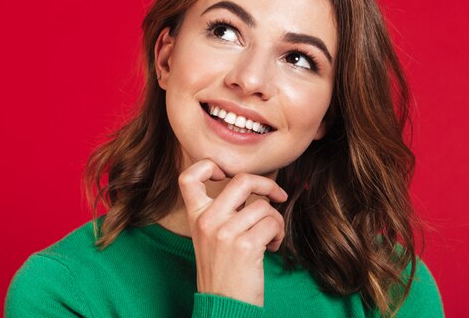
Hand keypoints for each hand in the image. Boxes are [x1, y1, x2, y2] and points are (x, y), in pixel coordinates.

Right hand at [178, 159, 287, 306]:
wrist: (223, 305)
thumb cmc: (222, 269)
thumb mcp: (210, 236)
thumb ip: (221, 211)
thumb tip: (251, 187)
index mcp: (196, 216)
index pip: (189, 176)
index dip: (208, 166)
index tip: (226, 175)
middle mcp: (208, 220)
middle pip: (242, 180)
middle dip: (267, 184)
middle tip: (277, 195)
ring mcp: (225, 232)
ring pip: (264, 206)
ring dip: (276, 220)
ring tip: (271, 236)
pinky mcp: (246, 245)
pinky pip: (273, 224)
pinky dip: (279, 234)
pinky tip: (272, 247)